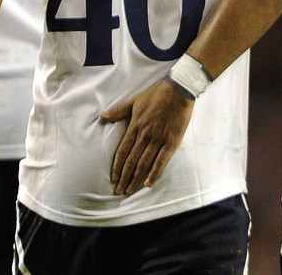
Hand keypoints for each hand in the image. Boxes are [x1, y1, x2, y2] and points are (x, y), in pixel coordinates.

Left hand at [99, 79, 194, 194]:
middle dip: (124, 177)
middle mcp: (145, 135)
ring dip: (136, 178)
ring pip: (144, 163)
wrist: (178, 90)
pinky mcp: (172, 141)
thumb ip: (119, 111)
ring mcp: (159, 139)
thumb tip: (103, 116)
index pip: (123, 151)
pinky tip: (148, 183)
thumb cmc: (155, 95)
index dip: (117, 166)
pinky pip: (162, 161)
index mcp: (135, 126)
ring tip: (130, 190)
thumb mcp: (135, 101)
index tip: (113, 178)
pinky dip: (154, 173)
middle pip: (131, 161)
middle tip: (119, 191)